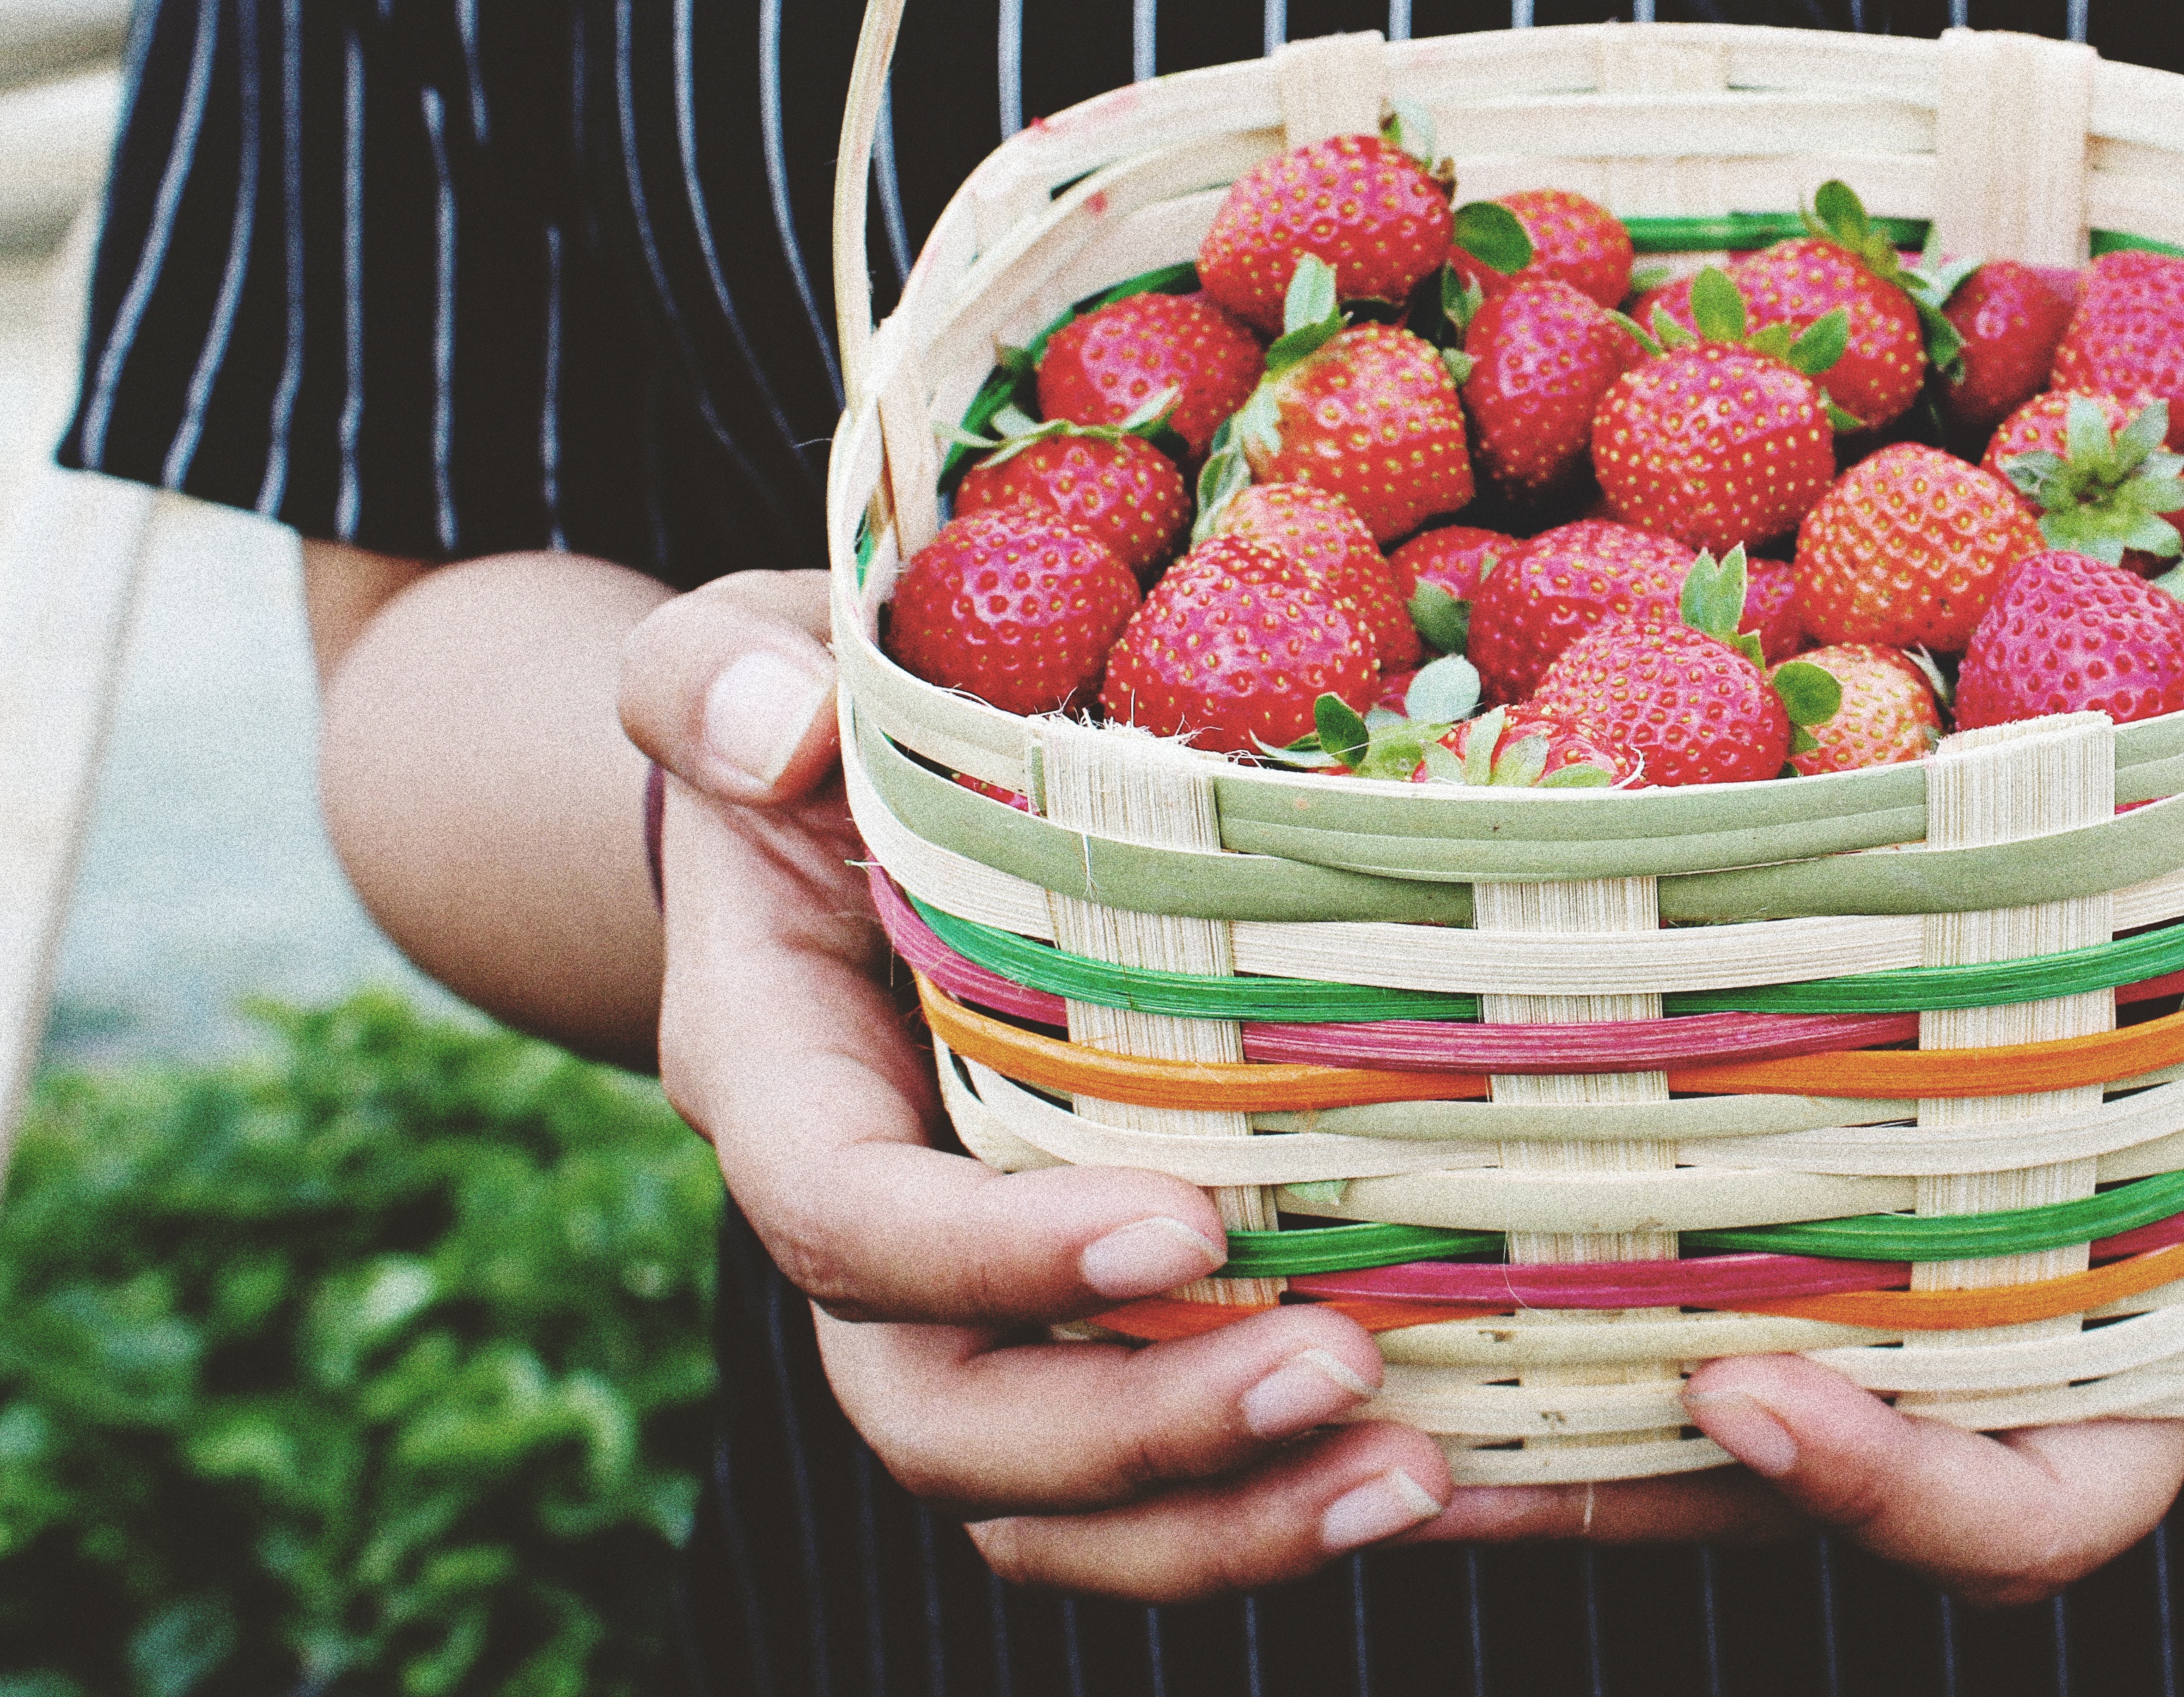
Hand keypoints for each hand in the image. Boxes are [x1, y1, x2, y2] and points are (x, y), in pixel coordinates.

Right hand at [619, 574, 1457, 1598]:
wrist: (830, 820)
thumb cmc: (811, 729)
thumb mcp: (748, 666)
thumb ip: (713, 685)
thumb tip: (772, 723)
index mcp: (779, 1080)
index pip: (844, 1218)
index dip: (992, 1256)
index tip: (1175, 1228)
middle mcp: (864, 1232)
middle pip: (950, 1419)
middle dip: (1139, 1435)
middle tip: (1339, 1374)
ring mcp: (973, 1304)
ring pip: (1052, 1500)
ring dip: (1232, 1518)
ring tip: (1420, 1472)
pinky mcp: (1087, 1324)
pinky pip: (1162, 1475)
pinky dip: (1296, 1498)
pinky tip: (1470, 1475)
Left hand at [1412, 839, 2183, 1601]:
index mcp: (2157, 1377)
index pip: (2024, 1517)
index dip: (1884, 1494)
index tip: (1750, 1390)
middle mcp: (2000, 1365)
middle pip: (1792, 1496)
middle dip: (1616, 1489)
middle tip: (1431, 1428)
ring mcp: (1896, 1290)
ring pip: (1697, 1412)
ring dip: (1532, 1414)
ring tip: (1346, 1375)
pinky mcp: (1819, 1190)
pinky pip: (1678, 1270)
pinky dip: (1553, 1281)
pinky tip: (1413, 1232)